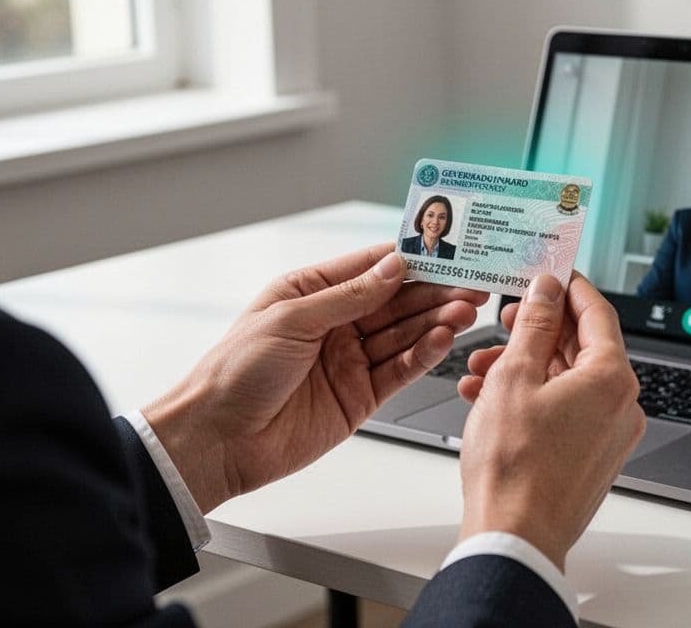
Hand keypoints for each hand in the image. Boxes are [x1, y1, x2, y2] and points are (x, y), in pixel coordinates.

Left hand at [143, 244, 488, 511]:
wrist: (219, 438)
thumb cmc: (235, 371)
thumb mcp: (292, 319)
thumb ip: (349, 296)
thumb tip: (393, 268)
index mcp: (311, 292)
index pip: (371, 267)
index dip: (411, 259)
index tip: (448, 251)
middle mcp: (334, 324)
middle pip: (396, 301)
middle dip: (434, 291)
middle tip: (471, 284)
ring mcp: (349, 360)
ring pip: (403, 334)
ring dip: (435, 321)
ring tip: (465, 310)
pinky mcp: (360, 397)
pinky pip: (399, 370)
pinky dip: (423, 355)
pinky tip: (442, 340)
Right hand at [455, 273, 644, 570]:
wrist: (514, 537)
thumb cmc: (514, 467)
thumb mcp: (514, 376)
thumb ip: (534, 325)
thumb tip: (547, 289)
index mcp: (612, 378)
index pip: (597, 311)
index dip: (568, 286)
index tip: (548, 271)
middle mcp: (622, 405)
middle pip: (582, 346)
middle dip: (537, 330)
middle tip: (505, 320)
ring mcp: (610, 435)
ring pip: (568, 380)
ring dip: (526, 366)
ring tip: (481, 368)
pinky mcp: (592, 457)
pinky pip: (566, 410)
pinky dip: (533, 397)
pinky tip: (489, 399)